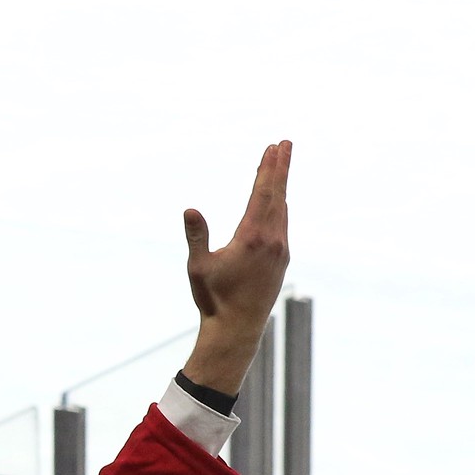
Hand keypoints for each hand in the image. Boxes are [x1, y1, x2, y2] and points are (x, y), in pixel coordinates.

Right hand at [180, 141, 291, 395]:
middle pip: (278, 195)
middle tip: (285, 144)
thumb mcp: (198, 267)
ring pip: (282, 210)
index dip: (268, 168)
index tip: (273, 147)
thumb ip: (196, 236)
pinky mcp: (282, 261)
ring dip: (280, 187)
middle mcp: (272, 240)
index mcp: (252, 237)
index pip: (263, 193)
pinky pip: (282, 225)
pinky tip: (277, 204)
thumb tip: (190, 210)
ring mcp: (281, 251)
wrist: (237, 330)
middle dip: (281, 168)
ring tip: (280, 168)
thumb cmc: (214, 300)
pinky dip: (279, 208)